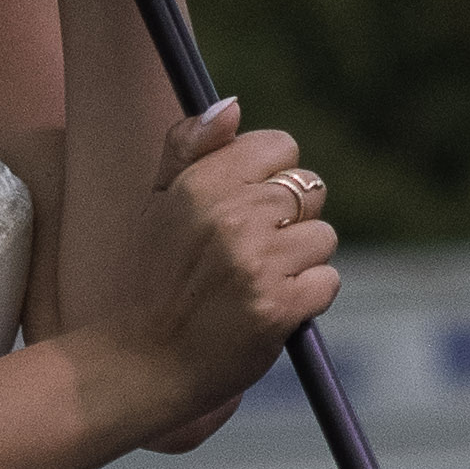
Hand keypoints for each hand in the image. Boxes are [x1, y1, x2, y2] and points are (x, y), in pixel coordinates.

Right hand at [91, 94, 337, 434]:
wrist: (143, 363)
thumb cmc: (154, 282)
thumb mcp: (157, 205)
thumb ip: (189, 147)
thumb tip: (232, 105)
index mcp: (202, 184)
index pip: (281, 146)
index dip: (272, 176)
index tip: (249, 207)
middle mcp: (232, 216)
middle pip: (310, 189)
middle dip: (290, 221)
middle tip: (249, 254)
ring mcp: (258, 263)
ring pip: (323, 237)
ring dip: (300, 262)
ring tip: (256, 283)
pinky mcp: (279, 307)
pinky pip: (327, 281)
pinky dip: (307, 299)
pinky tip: (270, 309)